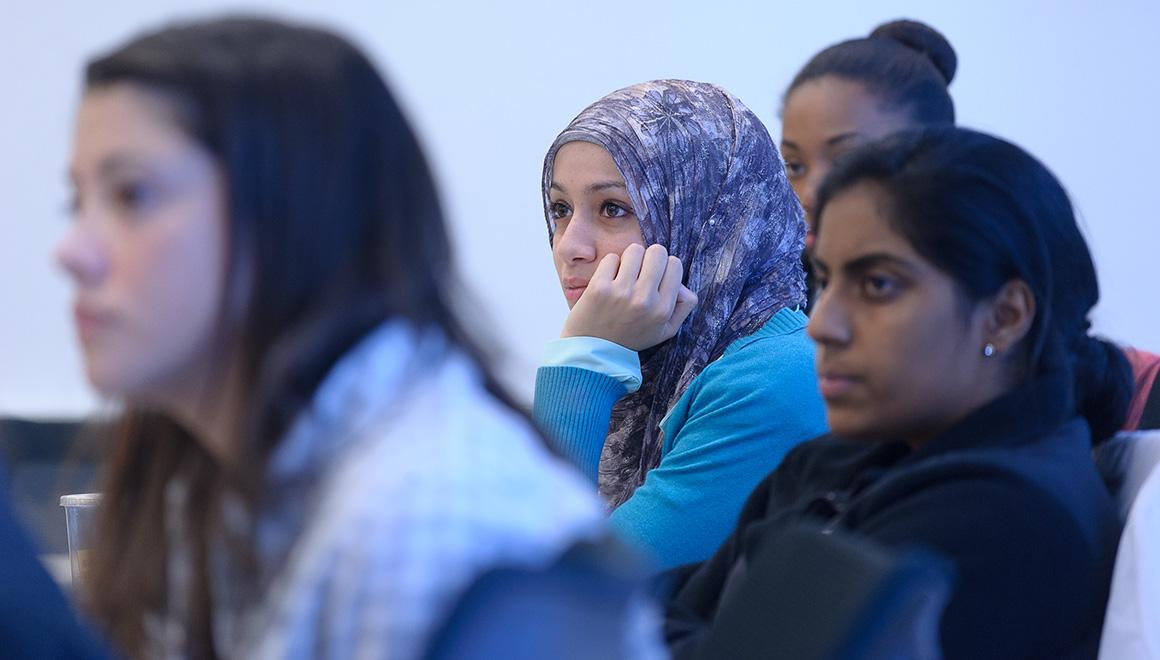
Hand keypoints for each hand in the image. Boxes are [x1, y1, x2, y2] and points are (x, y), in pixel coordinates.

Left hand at [561, 243, 697, 350]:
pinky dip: (610, 266)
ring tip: (623, 276)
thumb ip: (683, 305)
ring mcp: (621, 292)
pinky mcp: (599, 287)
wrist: (594, 352)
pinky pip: (612, 258)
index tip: (655, 277)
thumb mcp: (665, 330)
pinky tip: (608, 280)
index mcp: (663, 310)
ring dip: (629, 260)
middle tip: (639, 273)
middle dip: (649, 258)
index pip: (675, 264)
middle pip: (658, 252)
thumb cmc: (631, 337)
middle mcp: (645, 300)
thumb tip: (682, 282)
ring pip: (635, 250)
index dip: (665, 267)